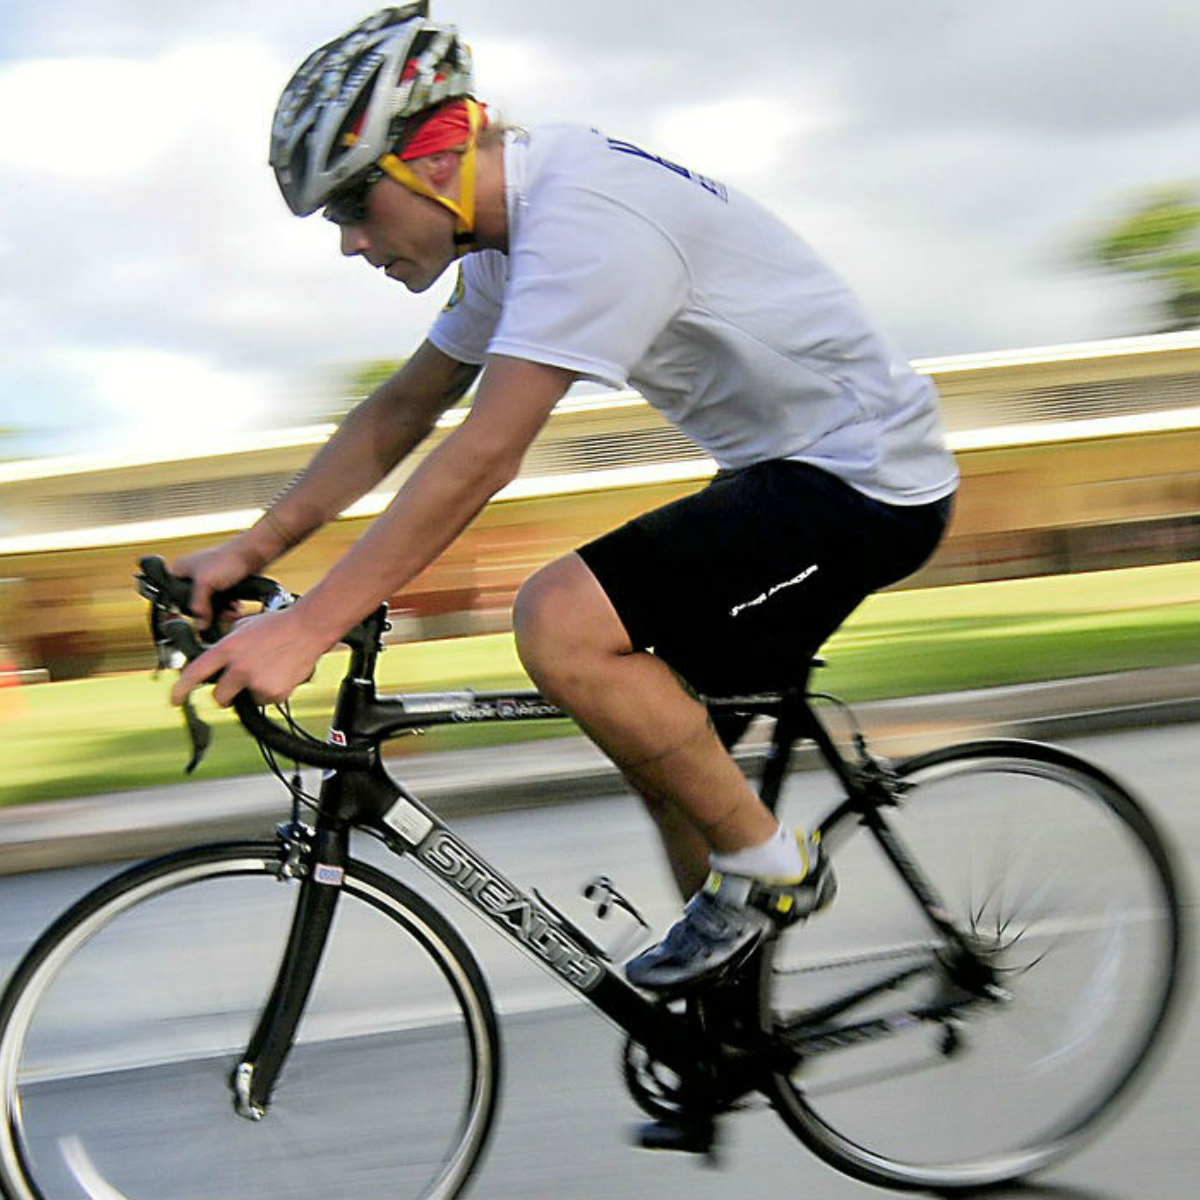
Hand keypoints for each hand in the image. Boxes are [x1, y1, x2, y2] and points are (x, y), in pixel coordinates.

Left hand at [170, 607, 326, 708]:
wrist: (307, 628)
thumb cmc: (278, 625)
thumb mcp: (244, 627)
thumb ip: (228, 644)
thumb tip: (220, 658)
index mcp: (227, 649)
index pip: (195, 672)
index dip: (181, 689)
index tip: (175, 700)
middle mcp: (238, 666)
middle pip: (219, 697)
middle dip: (225, 696)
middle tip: (236, 688)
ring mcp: (256, 681)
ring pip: (247, 699)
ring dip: (254, 691)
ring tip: (270, 670)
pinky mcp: (274, 692)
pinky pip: (267, 700)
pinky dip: (273, 692)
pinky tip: (282, 674)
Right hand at [172, 540, 261, 625]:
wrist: (252, 554)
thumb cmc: (226, 559)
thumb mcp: (205, 583)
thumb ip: (199, 605)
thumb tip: (200, 624)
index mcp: (180, 570)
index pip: (172, 596)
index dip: (182, 608)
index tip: (192, 618)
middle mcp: (192, 576)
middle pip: (194, 604)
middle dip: (208, 612)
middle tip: (216, 615)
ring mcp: (208, 581)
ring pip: (210, 605)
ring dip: (222, 611)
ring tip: (231, 611)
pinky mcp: (223, 585)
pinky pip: (222, 602)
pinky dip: (229, 607)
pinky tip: (236, 607)